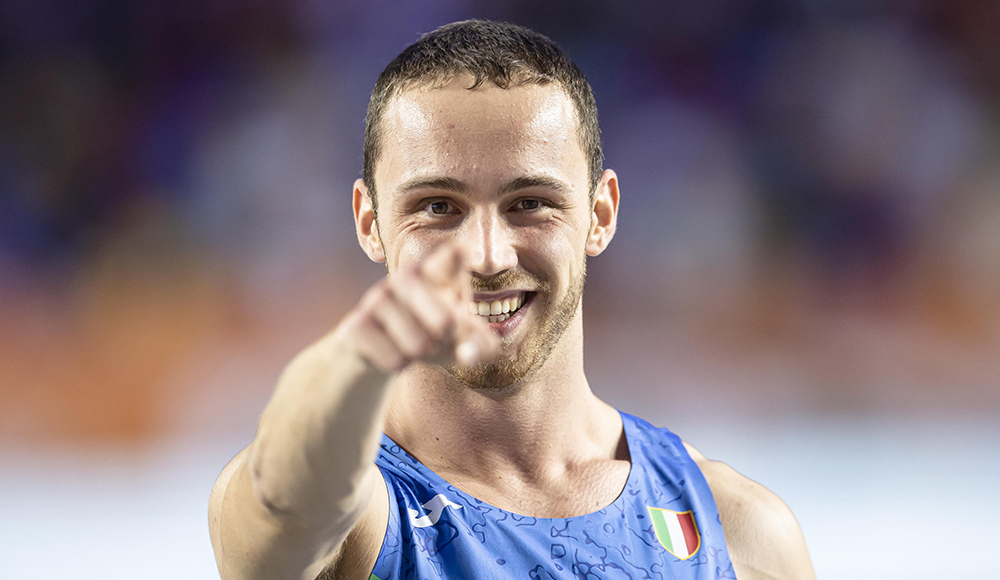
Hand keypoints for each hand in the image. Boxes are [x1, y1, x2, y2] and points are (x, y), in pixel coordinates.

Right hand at [339, 243, 497, 372]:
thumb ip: (479, 346)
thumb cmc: (428, 336)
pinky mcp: (357, 324)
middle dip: (449, 345)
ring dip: (422, 357)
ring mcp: (378, 298)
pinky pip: (395, 359)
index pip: (449, 258)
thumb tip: (467, 354)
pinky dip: (398, 365)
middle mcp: (406, 277)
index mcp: (436, 274)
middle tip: (441, 340)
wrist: (372, 352)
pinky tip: (390, 352)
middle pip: (447, 323)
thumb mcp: (460, 340)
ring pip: (419, 346)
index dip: (455, 256)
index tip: (460, 249)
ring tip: (414, 346)